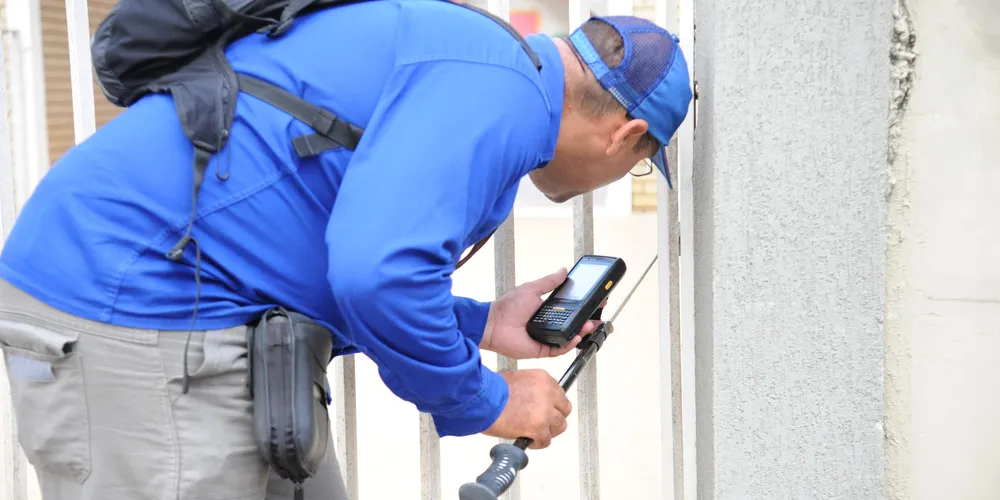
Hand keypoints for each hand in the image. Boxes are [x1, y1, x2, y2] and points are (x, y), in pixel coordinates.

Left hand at [480, 268, 601, 359]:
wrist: (493, 324)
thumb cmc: (508, 307)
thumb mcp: (532, 289)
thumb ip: (549, 282)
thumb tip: (563, 270)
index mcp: (547, 310)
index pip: (571, 310)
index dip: (584, 307)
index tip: (597, 302)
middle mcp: (549, 324)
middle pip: (574, 325)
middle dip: (588, 322)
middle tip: (598, 316)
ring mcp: (547, 337)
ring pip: (570, 337)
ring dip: (582, 332)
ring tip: (589, 325)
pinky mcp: (542, 349)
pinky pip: (560, 349)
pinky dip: (569, 344)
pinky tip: (576, 336)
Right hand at [483, 369, 570, 448]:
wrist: (482, 400)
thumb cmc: (491, 390)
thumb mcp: (516, 378)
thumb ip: (530, 388)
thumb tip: (532, 399)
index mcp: (542, 379)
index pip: (559, 393)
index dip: (553, 404)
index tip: (548, 409)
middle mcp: (547, 394)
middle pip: (564, 409)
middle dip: (555, 417)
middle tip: (545, 423)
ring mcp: (544, 411)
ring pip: (559, 426)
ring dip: (548, 431)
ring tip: (536, 434)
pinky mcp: (538, 428)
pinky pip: (546, 440)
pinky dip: (538, 443)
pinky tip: (529, 441)